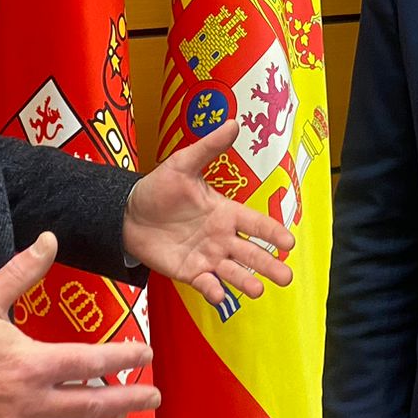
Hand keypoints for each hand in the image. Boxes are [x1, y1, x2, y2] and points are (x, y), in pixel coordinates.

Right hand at [0, 233, 158, 417]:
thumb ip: (22, 272)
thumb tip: (49, 240)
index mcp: (32, 364)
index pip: (93, 362)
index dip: (125, 358)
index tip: (146, 354)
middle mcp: (34, 402)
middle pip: (95, 404)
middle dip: (129, 399)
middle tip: (153, 396)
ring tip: (123, 411)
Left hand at [122, 120, 295, 306]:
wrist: (128, 213)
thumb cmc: (159, 188)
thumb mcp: (183, 164)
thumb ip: (209, 148)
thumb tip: (233, 123)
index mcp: (225, 212)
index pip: (255, 223)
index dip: (272, 232)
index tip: (289, 242)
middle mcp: (221, 237)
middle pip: (251, 253)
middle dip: (269, 265)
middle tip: (286, 277)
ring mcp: (206, 256)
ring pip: (232, 271)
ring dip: (246, 281)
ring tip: (258, 291)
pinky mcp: (189, 272)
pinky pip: (205, 283)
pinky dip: (213, 289)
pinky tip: (220, 295)